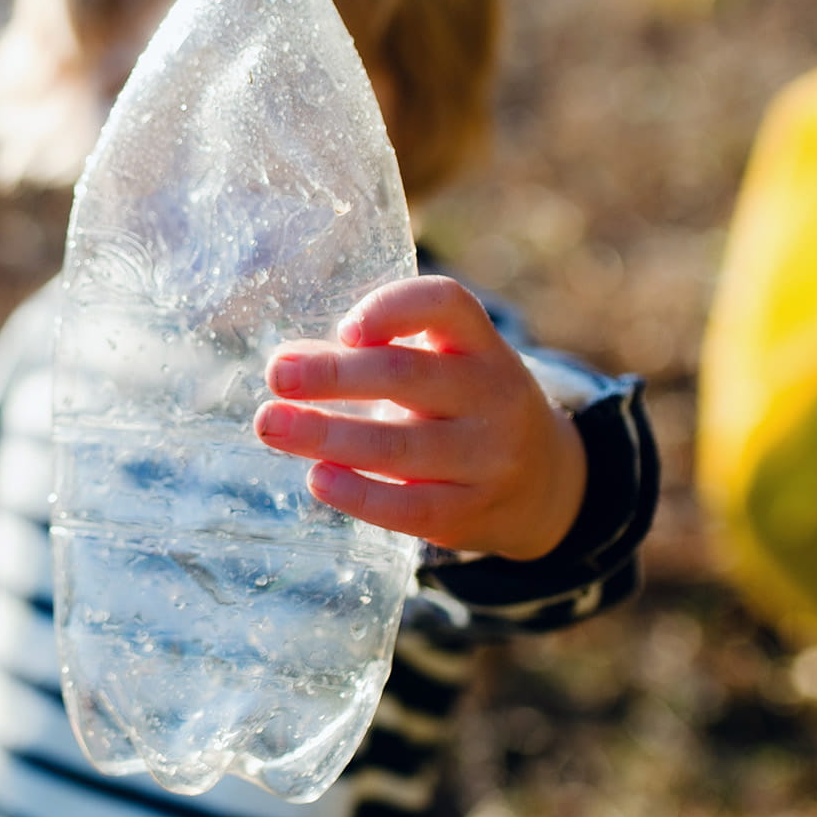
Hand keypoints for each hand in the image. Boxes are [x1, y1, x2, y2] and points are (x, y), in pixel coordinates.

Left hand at [253, 276, 586, 559]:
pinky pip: (409, 507)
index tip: (344, 328)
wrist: (545, 486)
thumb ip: (370, 361)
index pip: (447, 304)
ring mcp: (487, 457)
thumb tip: (286, 362)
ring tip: (272, 426)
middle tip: (277, 375)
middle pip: (408, 377)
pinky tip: (317, 478)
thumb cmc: (464, 412)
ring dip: (328, 435)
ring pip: (400, 446)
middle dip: (334, 375)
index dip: (393, 308)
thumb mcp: (443, 370)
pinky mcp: (471, 512)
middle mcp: (492, 394)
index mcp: (480, 345)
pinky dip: (359, 494)